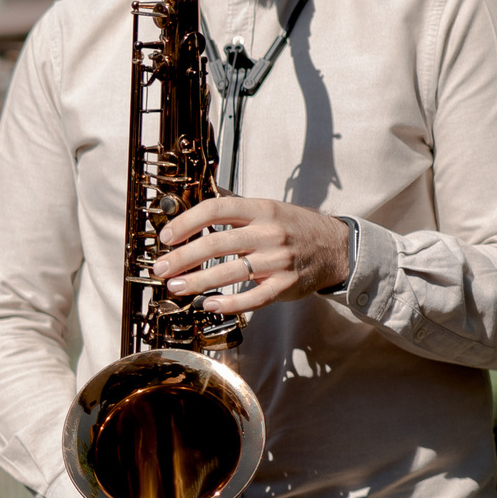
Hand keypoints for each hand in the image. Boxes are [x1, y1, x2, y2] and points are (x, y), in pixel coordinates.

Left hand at [149, 195, 349, 314]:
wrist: (335, 247)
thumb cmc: (292, 227)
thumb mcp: (266, 207)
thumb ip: (232, 205)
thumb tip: (198, 192)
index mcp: (260, 209)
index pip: (216, 209)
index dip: (186, 222)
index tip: (166, 236)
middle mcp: (268, 233)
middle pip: (217, 243)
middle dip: (183, 257)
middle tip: (161, 268)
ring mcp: (278, 260)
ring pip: (231, 272)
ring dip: (198, 282)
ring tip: (176, 287)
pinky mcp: (285, 285)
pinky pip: (254, 298)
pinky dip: (230, 303)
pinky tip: (210, 305)